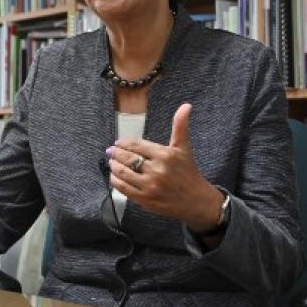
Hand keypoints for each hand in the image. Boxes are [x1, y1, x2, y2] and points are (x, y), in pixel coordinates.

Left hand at [108, 103, 222, 232]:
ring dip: (114, 167)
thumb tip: (186, 105)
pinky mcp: (145, 200)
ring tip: (111, 162)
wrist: (195, 200)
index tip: (118, 142)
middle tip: (110, 151)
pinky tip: (114, 177)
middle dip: (116, 153)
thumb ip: (180, 126)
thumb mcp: (184, 147)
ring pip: (124, 173)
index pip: (137, 145)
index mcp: (164, 155)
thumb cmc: (188, 172)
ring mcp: (150, 186)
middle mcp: (156, 170)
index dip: (124, 143)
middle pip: (128, 159)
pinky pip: (124, 189)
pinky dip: (116, 182)